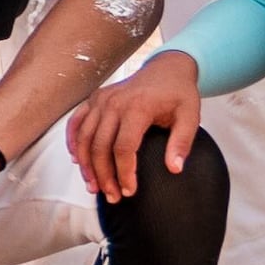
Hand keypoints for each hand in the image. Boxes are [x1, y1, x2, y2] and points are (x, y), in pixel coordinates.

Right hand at [73, 55, 204, 198]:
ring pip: (84, 137)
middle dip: (104, 175)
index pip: (123, 147)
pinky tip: (77, 160)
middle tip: (112, 197)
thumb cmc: (178, 93)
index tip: (130, 191)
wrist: (166, 68)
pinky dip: (73, 142)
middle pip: (100, 146)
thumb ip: (182, 142)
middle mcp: (114, 102)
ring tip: (94, 187)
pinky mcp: (95, 98)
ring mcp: (101, 99)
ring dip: (86, 165)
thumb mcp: (190, 116)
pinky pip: (77, 122)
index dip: (124, 173)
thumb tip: (174, 169)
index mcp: (137, 107)